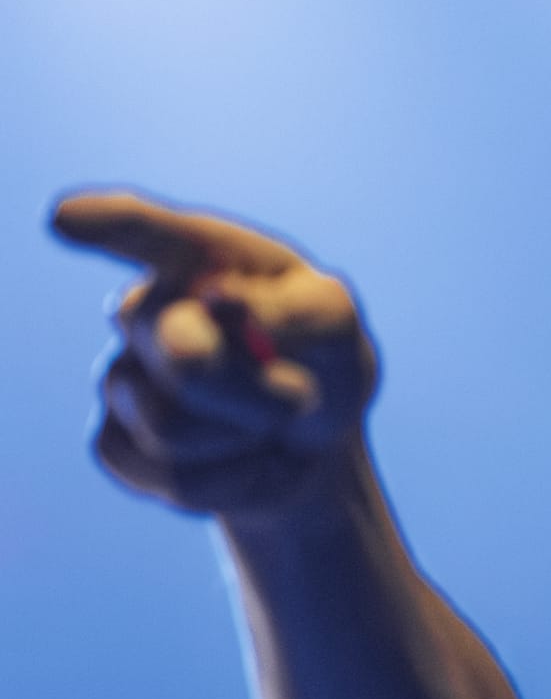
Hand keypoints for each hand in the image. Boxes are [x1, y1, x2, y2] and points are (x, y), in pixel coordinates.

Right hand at [50, 189, 379, 518]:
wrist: (309, 439)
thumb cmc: (320, 358)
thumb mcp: (336, 324)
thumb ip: (296, 310)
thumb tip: (221, 303)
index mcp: (196, 258)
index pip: (141, 232)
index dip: (105, 224)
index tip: (66, 219)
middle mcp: (145, 310)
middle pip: (183, 355)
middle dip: (256, 391)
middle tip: (301, 396)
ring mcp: (121, 376)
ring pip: (173, 427)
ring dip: (247, 436)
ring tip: (270, 421)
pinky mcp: (116, 443)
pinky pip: (173, 478)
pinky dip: (234, 479)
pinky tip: (243, 456)